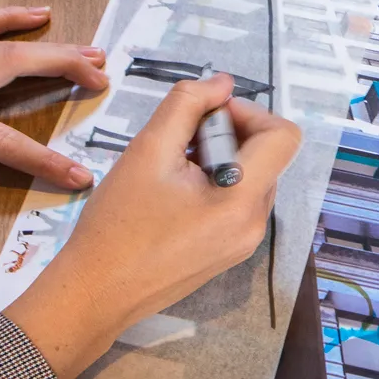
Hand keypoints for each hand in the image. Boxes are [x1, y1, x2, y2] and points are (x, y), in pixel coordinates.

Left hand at [0, 5, 105, 241]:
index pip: (5, 146)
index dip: (46, 163)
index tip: (81, 175)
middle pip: (23, 72)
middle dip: (68, 75)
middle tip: (106, 80)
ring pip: (10, 46)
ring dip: (54, 47)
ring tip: (92, 51)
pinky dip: (11, 17)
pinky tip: (37, 13)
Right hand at [6, 77, 300, 378]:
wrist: (94, 294)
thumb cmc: (117, 225)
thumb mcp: (147, 151)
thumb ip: (187, 106)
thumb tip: (221, 83)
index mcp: (242, 201)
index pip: (283, 136)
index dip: (249, 112)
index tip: (206, 116)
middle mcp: (254, 225)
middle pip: (266, 156)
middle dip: (227, 135)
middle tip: (178, 141)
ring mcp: (244, 243)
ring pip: (250, 178)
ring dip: (218, 158)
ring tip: (171, 169)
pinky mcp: (228, 253)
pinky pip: (237, 203)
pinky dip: (213, 184)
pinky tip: (172, 192)